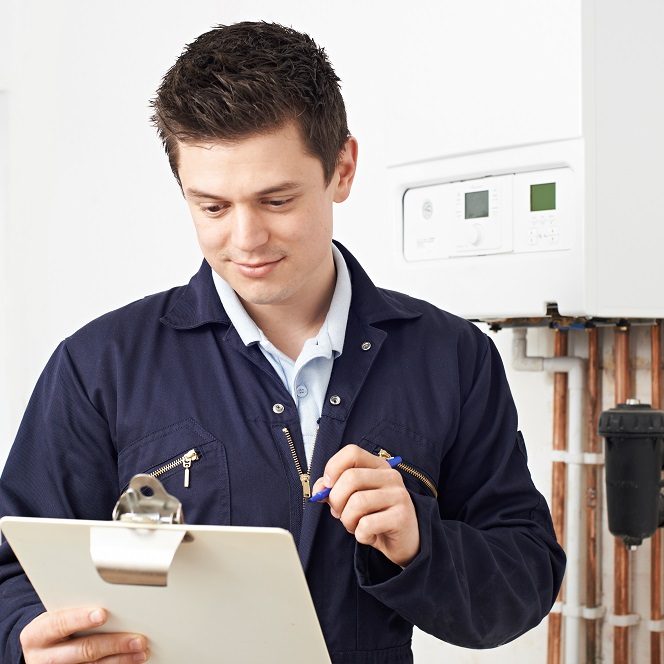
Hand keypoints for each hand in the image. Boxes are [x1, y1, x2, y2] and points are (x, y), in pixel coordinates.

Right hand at [20, 607, 148, 662]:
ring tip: (141, 651)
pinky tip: (130, 661)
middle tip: (137, 639)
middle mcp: (43, 657)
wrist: (36, 655)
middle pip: (82, 650)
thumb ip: (76, 611)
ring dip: (121, 659)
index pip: (60, 623)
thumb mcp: (55, 618)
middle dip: (113, 644)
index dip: (81, 618)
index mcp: (38, 634)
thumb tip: (113, 601)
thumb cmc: (55, 628)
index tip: (103, 614)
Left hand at [312, 444, 419, 566]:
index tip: (327, 486)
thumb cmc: (375, 516)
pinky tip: (367, 535)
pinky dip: (360, 534)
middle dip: (336, 500)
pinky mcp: (401, 517)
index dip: (333, 467)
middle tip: (338, 513)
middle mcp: (390, 476)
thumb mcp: (353, 498)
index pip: (352, 452)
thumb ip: (335, 489)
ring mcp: (398, 495)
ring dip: (347, 520)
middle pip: (350, 478)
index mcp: (378, 466)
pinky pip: (366, 525)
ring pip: (357, 502)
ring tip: (354, 525)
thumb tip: (320, 489)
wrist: (405, 541)